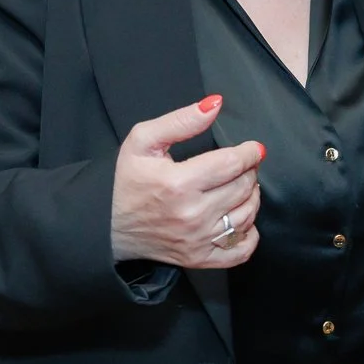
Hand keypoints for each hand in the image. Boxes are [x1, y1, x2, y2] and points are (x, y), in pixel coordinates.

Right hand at [110, 96, 263, 268]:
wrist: (110, 227)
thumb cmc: (128, 182)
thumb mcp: (143, 141)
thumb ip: (181, 120)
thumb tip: (215, 104)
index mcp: (178, 183)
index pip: (232, 164)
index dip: (249, 152)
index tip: (253, 149)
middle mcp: (192, 214)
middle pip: (244, 187)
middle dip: (249, 172)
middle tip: (241, 166)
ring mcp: (198, 240)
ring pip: (247, 215)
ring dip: (252, 197)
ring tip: (241, 186)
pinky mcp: (200, 259)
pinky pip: (241, 250)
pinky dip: (249, 235)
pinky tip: (240, 219)